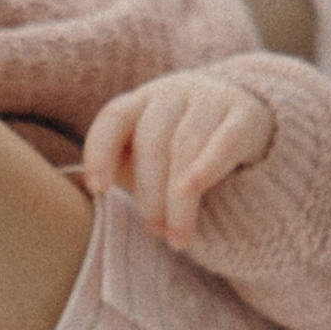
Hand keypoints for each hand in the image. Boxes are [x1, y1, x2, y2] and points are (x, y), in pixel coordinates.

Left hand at [84, 72, 272, 249]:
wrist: (248, 114)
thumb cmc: (182, 145)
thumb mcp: (148, 151)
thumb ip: (120, 166)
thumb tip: (82, 190)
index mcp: (141, 100)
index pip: (113, 118)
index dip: (100, 151)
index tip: (96, 189)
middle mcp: (173, 93)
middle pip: (152, 141)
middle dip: (149, 194)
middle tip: (154, 231)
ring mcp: (210, 99)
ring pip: (186, 147)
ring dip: (178, 200)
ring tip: (177, 237)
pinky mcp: (245, 115)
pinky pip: (224, 140)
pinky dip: (206, 166)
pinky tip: (192, 190)